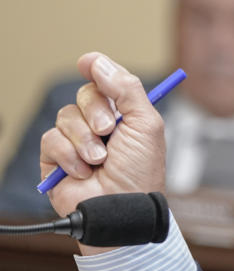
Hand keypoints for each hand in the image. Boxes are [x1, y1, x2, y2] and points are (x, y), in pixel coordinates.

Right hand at [39, 53, 165, 251]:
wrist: (121, 209)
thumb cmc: (140, 173)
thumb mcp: (146, 124)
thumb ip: (126, 88)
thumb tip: (97, 61)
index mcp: (127, 116)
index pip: (107, 83)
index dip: (97, 70)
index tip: (88, 63)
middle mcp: (101, 126)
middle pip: (85, 94)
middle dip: (96, 111)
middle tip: (109, 131)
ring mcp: (77, 142)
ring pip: (66, 116)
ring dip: (85, 139)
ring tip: (99, 161)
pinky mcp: (55, 160)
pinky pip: (50, 139)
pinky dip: (68, 155)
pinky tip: (83, 172)